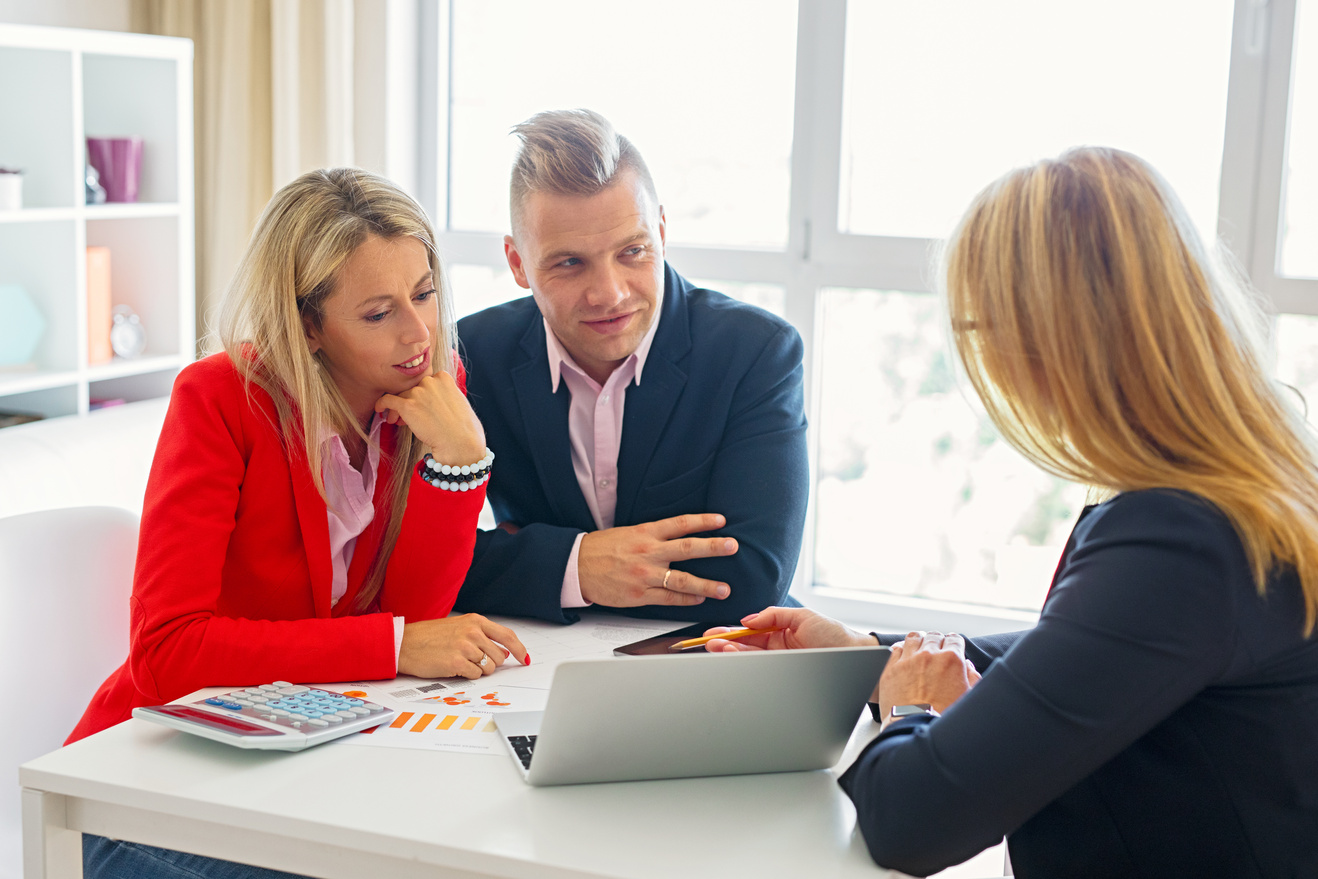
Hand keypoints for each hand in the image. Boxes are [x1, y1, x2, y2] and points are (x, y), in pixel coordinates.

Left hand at [375, 370, 485, 464]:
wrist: (460, 443)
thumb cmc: (465, 429)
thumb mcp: (460, 402)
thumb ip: (446, 395)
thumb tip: (434, 402)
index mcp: (444, 378)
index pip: (426, 382)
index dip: (422, 395)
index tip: (421, 406)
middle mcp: (430, 381)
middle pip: (413, 388)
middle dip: (410, 401)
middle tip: (409, 416)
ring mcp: (418, 393)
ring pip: (401, 396)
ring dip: (398, 408)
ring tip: (398, 421)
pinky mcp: (408, 406)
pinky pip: (388, 400)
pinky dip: (382, 404)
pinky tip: (380, 410)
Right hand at [398, 614, 528, 678]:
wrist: (405, 644)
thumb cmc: (429, 636)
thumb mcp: (459, 627)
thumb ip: (482, 636)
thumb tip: (503, 652)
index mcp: (475, 621)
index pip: (507, 636)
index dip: (519, 649)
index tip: (524, 658)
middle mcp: (473, 632)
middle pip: (499, 656)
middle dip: (490, 662)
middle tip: (471, 660)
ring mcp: (465, 647)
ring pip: (489, 668)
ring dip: (478, 670)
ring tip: (460, 662)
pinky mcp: (457, 663)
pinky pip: (475, 676)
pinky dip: (468, 675)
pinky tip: (454, 667)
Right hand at [577, 514, 737, 607]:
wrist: (577, 566)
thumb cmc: (602, 548)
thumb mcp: (629, 532)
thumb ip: (654, 535)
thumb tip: (680, 536)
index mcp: (646, 533)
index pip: (680, 524)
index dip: (703, 521)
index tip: (721, 521)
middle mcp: (648, 552)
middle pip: (687, 548)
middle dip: (713, 547)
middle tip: (732, 546)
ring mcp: (645, 575)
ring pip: (682, 579)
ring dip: (706, 585)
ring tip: (724, 588)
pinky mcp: (639, 595)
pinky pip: (668, 598)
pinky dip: (685, 600)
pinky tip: (698, 600)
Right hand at [702, 607, 876, 651]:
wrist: (858, 658)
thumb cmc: (836, 636)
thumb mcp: (804, 616)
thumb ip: (774, 614)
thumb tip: (748, 619)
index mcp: (781, 631)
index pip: (750, 632)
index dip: (730, 632)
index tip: (713, 634)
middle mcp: (778, 647)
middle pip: (745, 646)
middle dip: (726, 644)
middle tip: (709, 643)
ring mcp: (781, 662)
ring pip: (750, 658)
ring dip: (732, 653)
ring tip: (717, 649)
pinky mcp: (785, 674)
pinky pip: (761, 668)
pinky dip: (745, 663)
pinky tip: (733, 659)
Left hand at [877, 631, 981, 718]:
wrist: (916, 730)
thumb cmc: (944, 718)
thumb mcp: (969, 697)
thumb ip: (972, 677)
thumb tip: (968, 666)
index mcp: (952, 660)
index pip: (954, 639)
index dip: (954, 644)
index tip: (951, 648)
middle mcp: (929, 655)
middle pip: (934, 636)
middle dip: (937, 642)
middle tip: (936, 651)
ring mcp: (908, 660)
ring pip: (914, 637)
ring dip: (918, 642)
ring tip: (919, 650)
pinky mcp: (891, 668)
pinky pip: (895, 649)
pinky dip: (901, 650)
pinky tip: (904, 657)